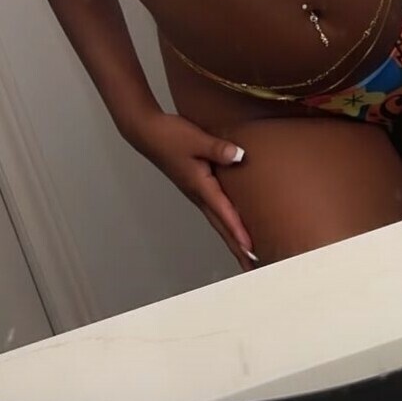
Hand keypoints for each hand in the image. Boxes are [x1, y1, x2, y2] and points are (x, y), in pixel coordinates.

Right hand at [135, 111, 256, 270]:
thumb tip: (239, 155)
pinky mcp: (195, 186)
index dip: (238, 232)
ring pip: (218, 221)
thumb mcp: (196, 140)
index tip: (251, 251)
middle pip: (221, 226)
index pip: (223, 213)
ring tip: (247, 254)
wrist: (147, 132)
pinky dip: (226, 222)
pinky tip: (232, 224)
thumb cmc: (170, 136)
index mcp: (200, 186)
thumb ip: (218, 148)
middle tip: (254, 268)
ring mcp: (196, 192)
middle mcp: (198, 194)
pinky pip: (215, 210)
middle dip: (237, 247)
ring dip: (232, 239)